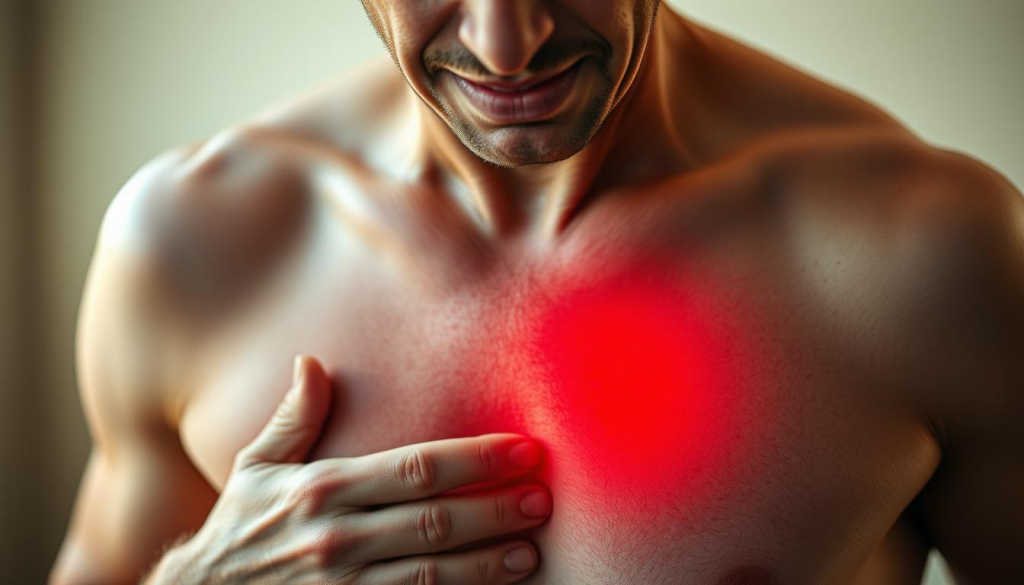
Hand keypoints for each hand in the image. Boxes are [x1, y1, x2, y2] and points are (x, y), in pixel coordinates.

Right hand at [150, 355, 549, 583]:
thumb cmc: (238, 528)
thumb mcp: (255, 467)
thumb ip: (293, 418)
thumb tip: (311, 362)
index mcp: (323, 488)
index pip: (416, 467)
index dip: (476, 459)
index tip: (523, 449)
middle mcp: (337, 536)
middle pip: (435, 520)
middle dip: (495, 509)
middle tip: (543, 498)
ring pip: (432, 573)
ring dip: (487, 563)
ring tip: (531, 549)